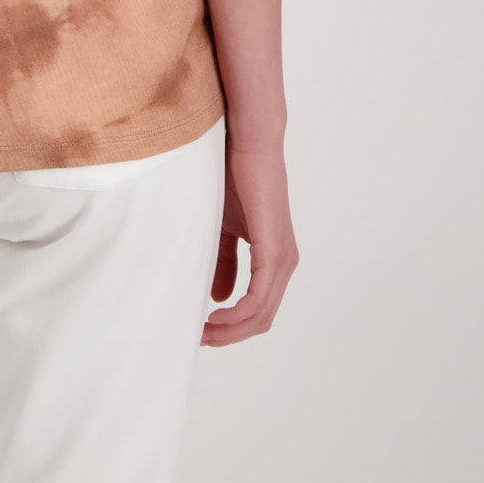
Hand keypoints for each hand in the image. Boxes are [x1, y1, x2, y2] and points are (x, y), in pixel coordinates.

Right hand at [201, 138, 298, 345]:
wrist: (248, 143)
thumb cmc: (235, 177)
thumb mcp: (223, 227)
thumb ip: (223, 262)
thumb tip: (218, 298)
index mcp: (274, 258)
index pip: (258, 308)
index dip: (231, 325)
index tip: (201, 330)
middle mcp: (285, 263)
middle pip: (261, 320)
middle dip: (229, 335)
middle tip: (198, 339)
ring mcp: (283, 259)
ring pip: (261, 315)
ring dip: (231, 330)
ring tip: (202, 332)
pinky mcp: (274, 251)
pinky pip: (259, 298)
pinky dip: (238, 315)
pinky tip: (216, 317)